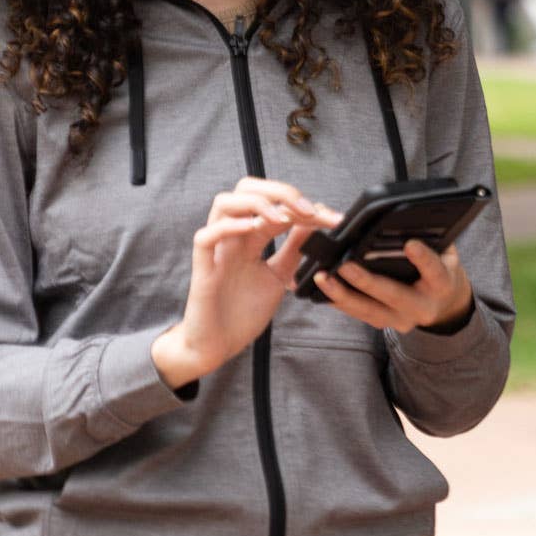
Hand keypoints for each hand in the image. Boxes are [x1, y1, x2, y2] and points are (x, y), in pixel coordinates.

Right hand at [151, 178, 329, 385]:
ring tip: (283, 218)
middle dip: (279, 191)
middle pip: (246, 189)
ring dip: (256, 203)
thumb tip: (315, 226)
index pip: (276, 205)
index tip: (333, 219)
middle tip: (308, 210)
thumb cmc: (242, 313)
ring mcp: (216, 250)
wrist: (218, 346)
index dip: (304, 205)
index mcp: (250, 238)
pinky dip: (229, 226)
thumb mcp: (278, 277)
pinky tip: (254, 229)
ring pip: (223, 203)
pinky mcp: (202, 269)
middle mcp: (232, 237)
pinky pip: (206, 237)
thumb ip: (293, 251)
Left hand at [307, 206, 474, 334]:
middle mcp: (423, 307)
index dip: (424, 259)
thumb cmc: (440, 270)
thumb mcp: (445, 253)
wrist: (445, 306)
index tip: (410, 244)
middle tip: (345, 265)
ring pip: (369, 310)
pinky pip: (359, 314)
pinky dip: (339, 302)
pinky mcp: (384, 324)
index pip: (435, 271)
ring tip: (322, 278)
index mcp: (442, 285)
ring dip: (343, 294)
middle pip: (393, 295)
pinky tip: (321, 290)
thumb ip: (431, 238)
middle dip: (366, 281)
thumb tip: (410, 216)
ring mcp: (402, 320)